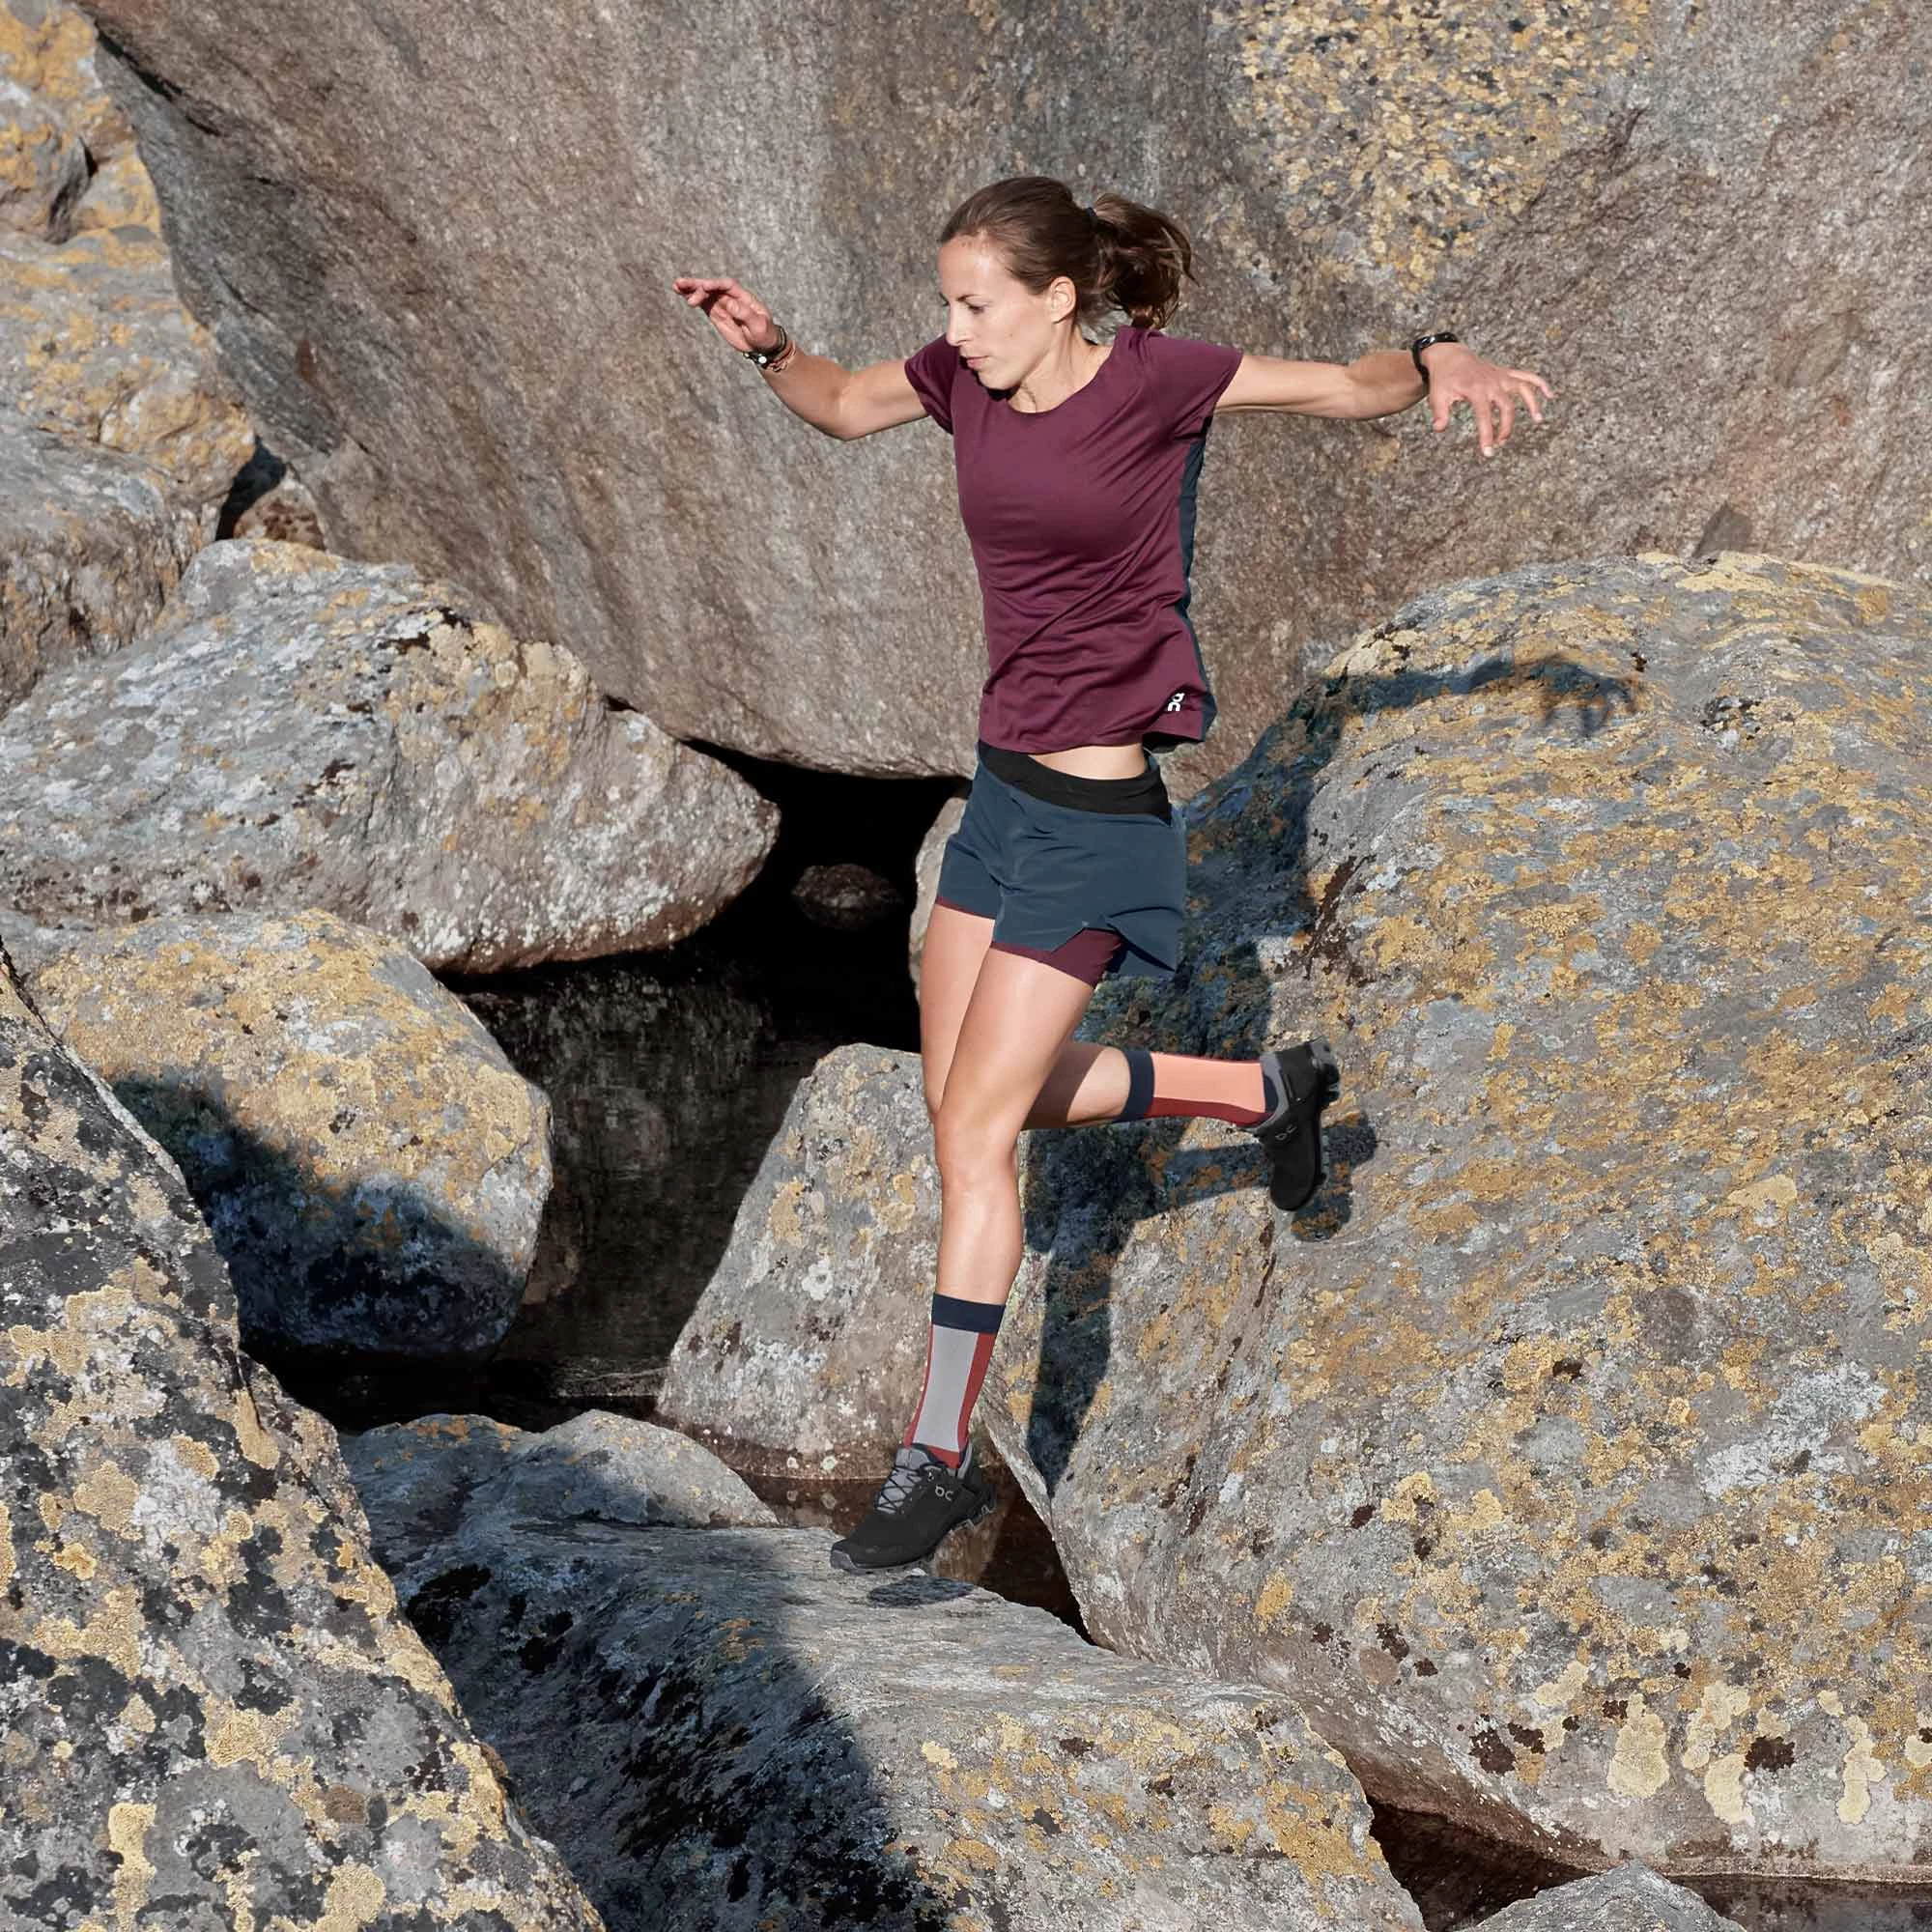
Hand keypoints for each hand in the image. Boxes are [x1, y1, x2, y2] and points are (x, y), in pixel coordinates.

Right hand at [672, 275, 781, 354]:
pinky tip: (681, 294)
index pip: (726, 285)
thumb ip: (744, 313)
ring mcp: (722, 304)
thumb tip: (729, 304)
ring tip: (676, 286)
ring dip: (691, 289)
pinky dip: (692, 298)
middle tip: (681, 284)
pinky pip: (702, 303)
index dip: (714, 284)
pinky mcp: (716, 313)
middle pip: (712, 287)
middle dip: (697, 285)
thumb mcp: (758, 324)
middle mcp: (731, 297)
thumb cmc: (764, 333)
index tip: (703, 287)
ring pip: (704, 293)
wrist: (762, 345)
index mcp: (743, 296)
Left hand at [1422, 345, 1552, 457]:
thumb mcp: (1437, 395)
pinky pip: (1526, 376)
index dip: (1487, 435)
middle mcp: (1492, 382)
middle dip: (1506, 427)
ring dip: (1532, 403)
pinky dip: (1539, 383)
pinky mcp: (1505, 374)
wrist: (1450, 356)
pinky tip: (1550, 394)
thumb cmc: (1444, 379)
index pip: (1484, 415)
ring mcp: (1501, 376)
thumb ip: (1440, 413)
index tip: (1488, 452)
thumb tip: (1440, 429)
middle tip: (1499, 444)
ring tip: (1538, 420)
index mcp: (1475, 389)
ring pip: (1523, 388)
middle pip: (1506, 406)